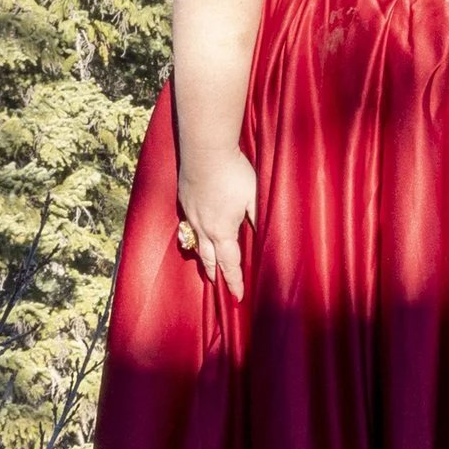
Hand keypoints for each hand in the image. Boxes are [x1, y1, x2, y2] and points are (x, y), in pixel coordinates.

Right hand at [176, 149, 255, 295]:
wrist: (204, 151)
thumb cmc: (234, 173)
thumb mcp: (255, 197)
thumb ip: (259, 219)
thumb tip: (264, 238)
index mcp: (222, 231)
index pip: (230, 263)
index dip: (235, 281)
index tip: (238, 297)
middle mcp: (203, 228)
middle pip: (209, 258)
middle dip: (215, 274)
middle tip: (220, 287)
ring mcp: (191, 215)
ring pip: (196, 244)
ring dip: (202, 259)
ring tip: (206, 268)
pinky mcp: (184, 201)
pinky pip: (188, 226)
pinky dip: (194, 237)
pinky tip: (197, 235)